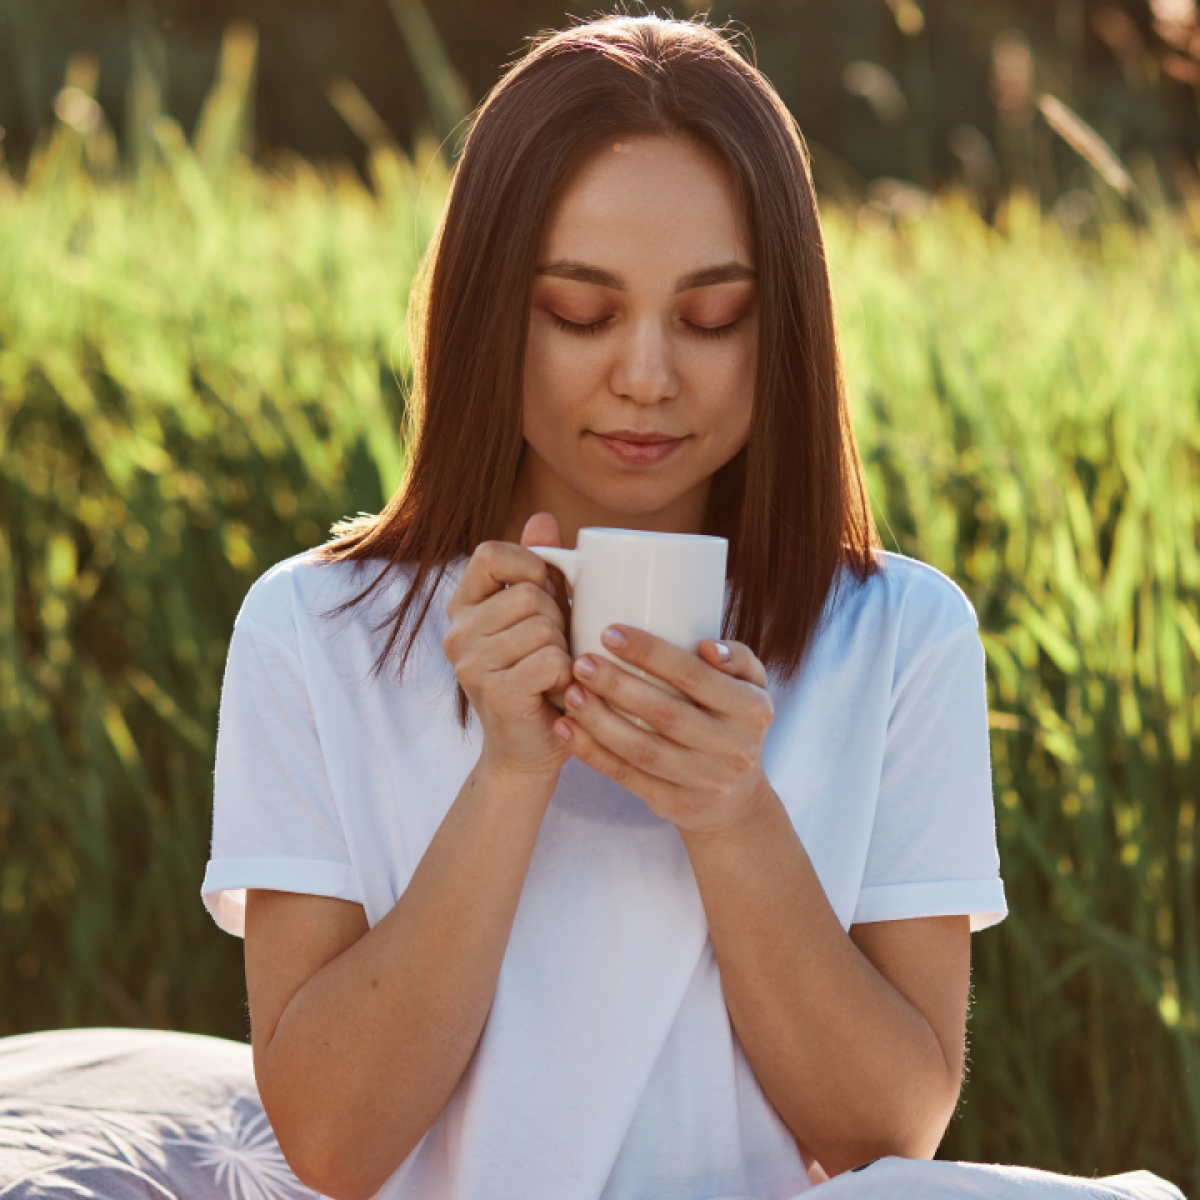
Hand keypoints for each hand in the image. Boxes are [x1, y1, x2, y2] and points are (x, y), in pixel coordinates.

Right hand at [443, 514, 573, 783]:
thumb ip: (540, 567)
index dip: (529, 564)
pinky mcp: (493, 692)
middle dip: (557, 618)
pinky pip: (550, 659)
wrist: (529, 751)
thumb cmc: (542, 677)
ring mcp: (470, 663)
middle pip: (528, 593)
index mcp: (464, 606)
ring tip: (555, 672)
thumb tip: (543, 517)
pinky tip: (557, 691)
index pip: (490, 554)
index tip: (547, 591)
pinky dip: (567, 675)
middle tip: (554, 649)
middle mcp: (457, 632)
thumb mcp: (542, 615)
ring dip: (564, 650)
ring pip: (543, 626)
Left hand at [554, 626, 775, 834]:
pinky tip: (567, 729)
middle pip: (666, 713)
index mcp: (752, 709)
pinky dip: (593, 753)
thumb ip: (737, 658)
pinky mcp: (677, 804)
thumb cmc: (734, 723)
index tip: (609, 632)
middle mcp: (733, 748)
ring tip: (571, 694)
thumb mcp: (752, 688)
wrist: (737, 801)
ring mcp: (705, 781)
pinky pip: (628, 777)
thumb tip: (706, 646)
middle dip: (617, 685)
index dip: (650, 652)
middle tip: (581, 663)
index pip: (695, 675)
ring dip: (600, 721)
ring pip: (642, 750)